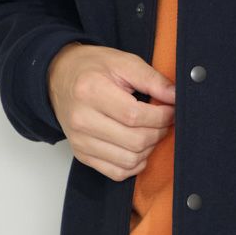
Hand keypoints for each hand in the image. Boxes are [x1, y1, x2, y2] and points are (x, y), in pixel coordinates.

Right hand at [47, 43, 176, 180]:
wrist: (59, 77)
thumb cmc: (92, 68)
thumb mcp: (123, 62)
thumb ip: (152, 79)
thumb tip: (176, 96)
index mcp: (91, 91)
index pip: (135, 116)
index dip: (162, 116)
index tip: (172, 109)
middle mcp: (82, 120)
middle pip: (134, 141)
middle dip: (159, 132)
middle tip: (164, 119)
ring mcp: (80, 141)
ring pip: (128, 161)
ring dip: (148, 149)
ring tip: (150, 131)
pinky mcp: (81, 155)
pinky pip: (116, 172)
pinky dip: (134, 164)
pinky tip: (138, 147)